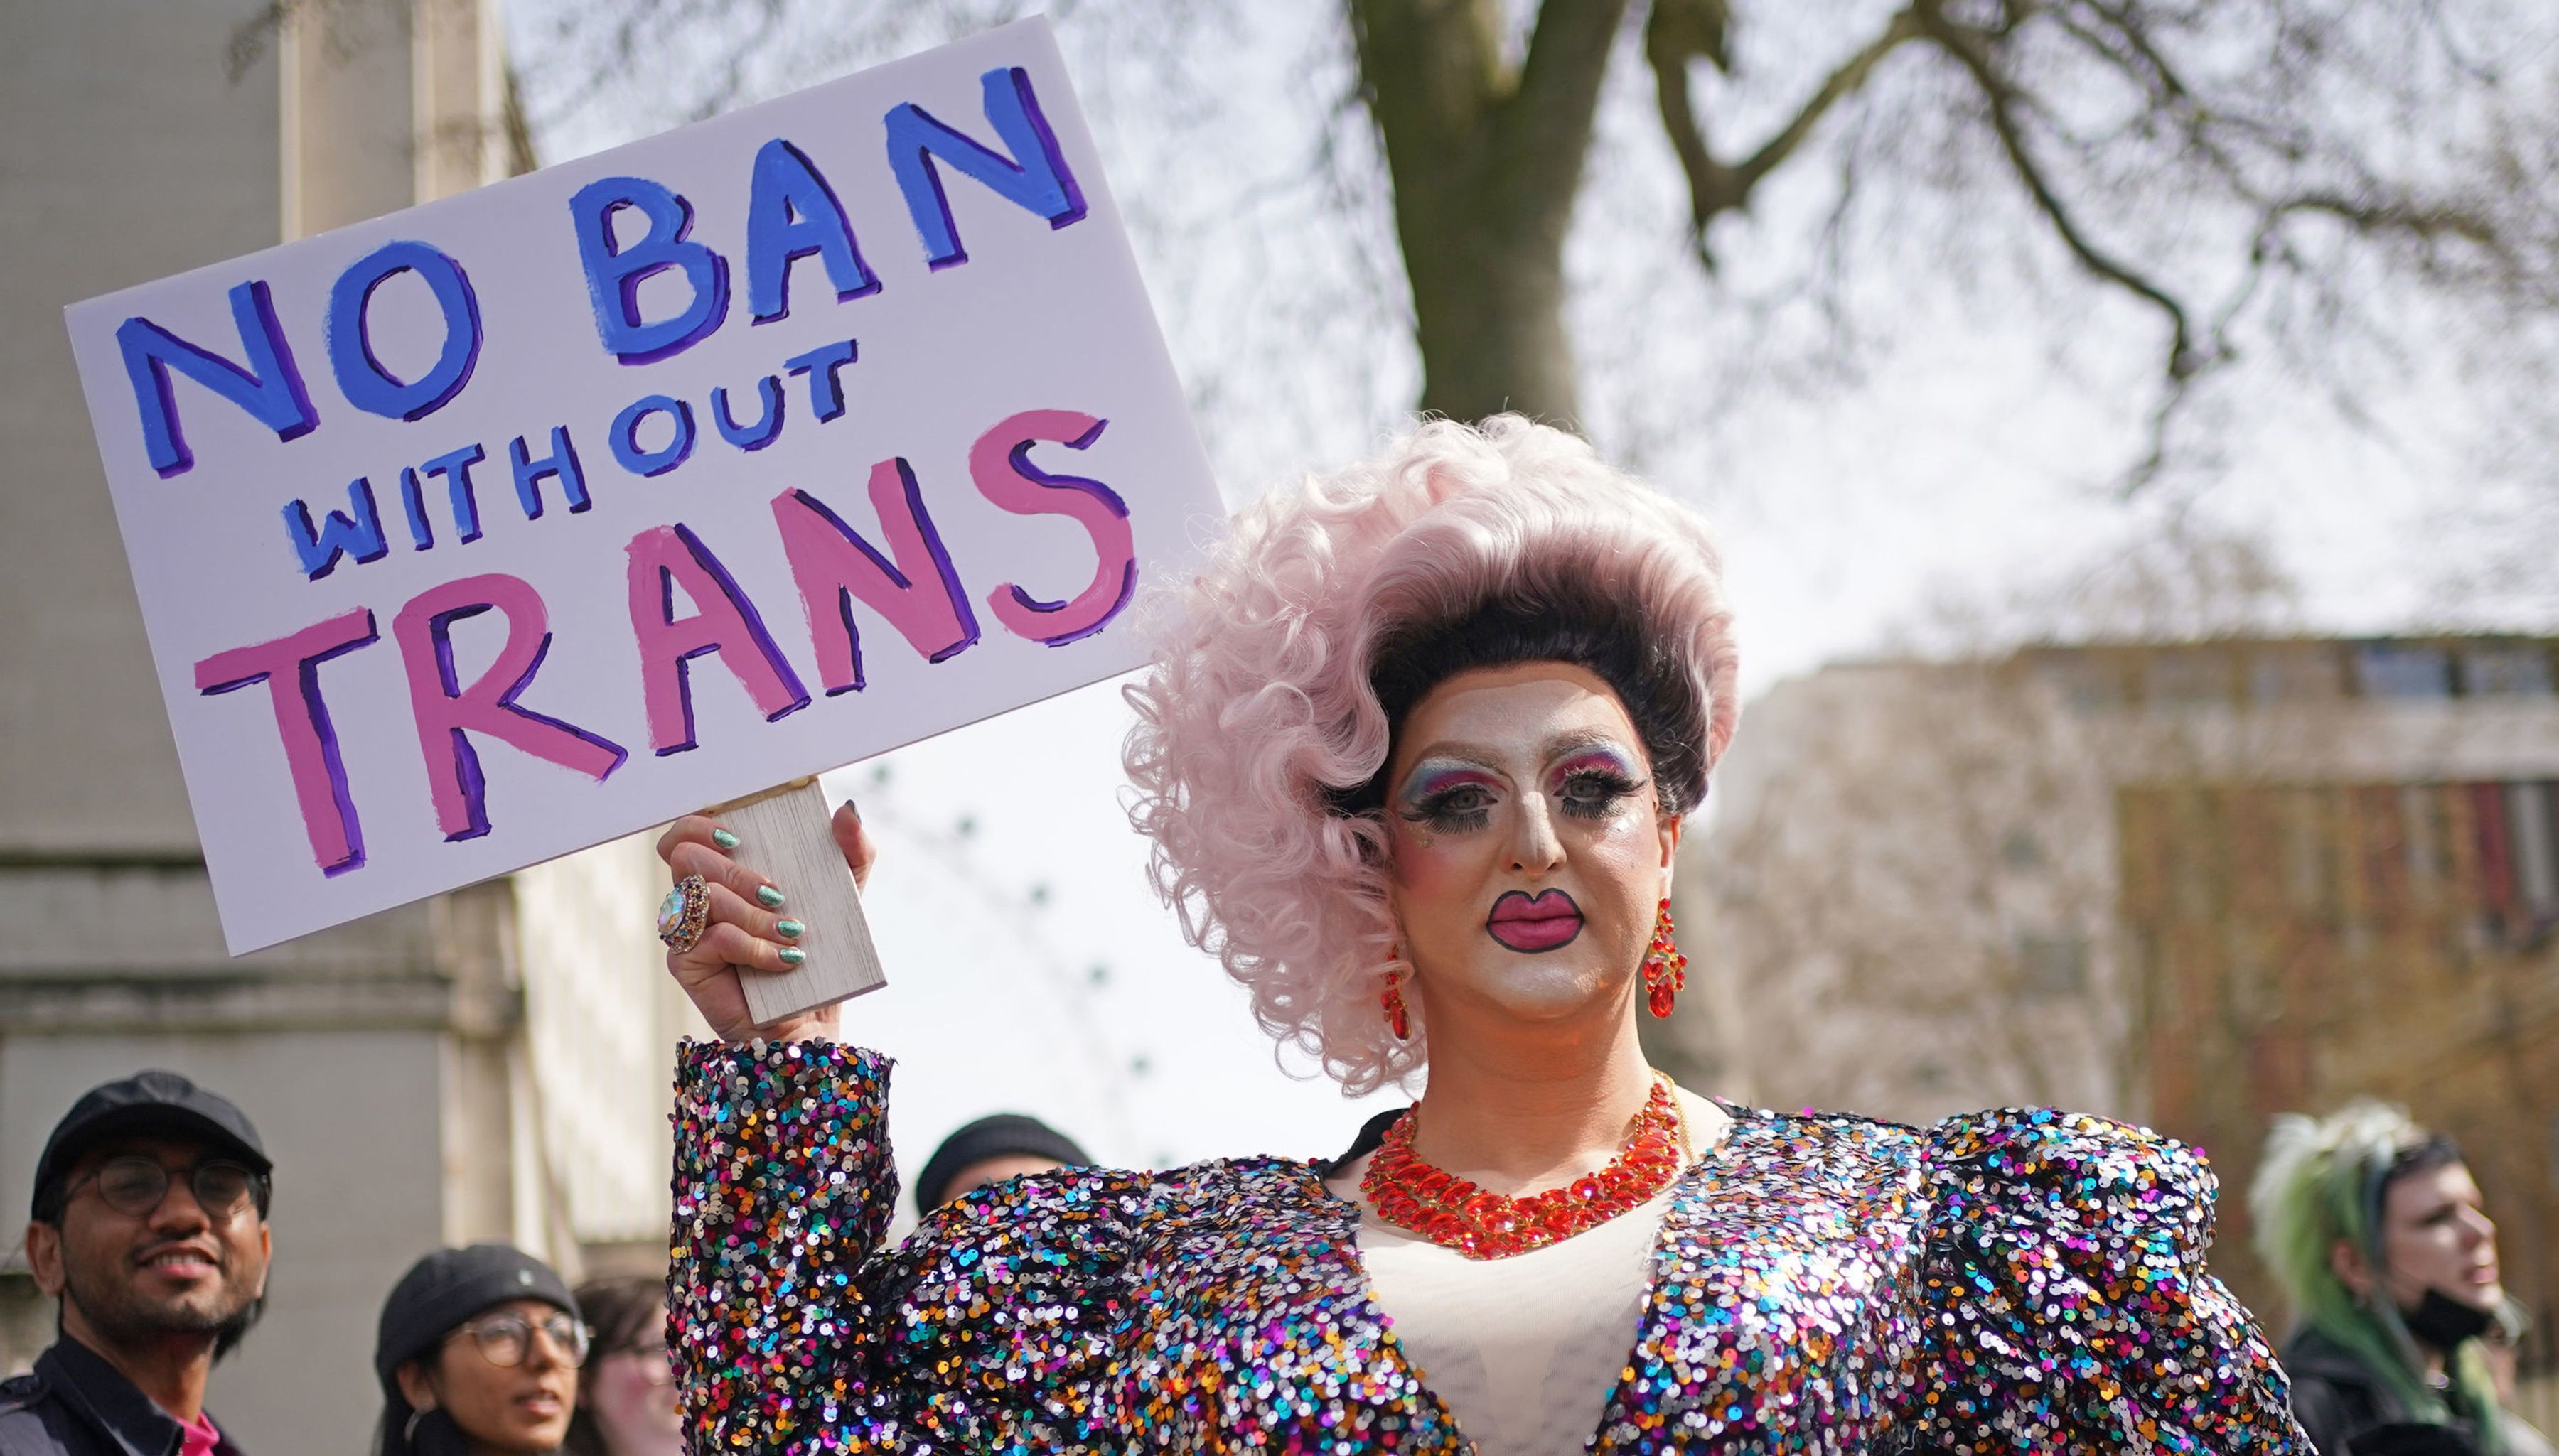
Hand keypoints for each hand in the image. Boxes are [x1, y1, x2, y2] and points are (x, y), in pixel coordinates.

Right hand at [656, 802, 877, 1043]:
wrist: (809, 1020)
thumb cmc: (818, 953)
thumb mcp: (846, 894)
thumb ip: (852, 850)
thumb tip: (846, 811)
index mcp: (722, 872)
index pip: (686, 833)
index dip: (699, 824)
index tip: (736, 836)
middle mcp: (696, 897)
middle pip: (683, 856)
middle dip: (736, 871)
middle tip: (777, 893)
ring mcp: (686, 930)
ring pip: (702, 895)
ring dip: (754, 913)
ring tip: (791, 932)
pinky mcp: (686, 962)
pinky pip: (715, 937)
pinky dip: (755, 946)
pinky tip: (783, 960)